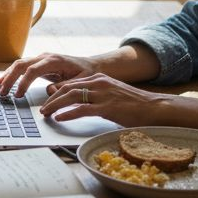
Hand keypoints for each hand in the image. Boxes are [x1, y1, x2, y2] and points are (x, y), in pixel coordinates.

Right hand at [0, 52, 98, 97]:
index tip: (18, 95)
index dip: (23, 83)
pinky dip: (11, 73)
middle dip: (10, 79)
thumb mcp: (80, 82)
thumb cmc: (87, 74)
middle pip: (21, 65)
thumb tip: (49, 91)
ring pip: (19, 64)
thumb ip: (65, 86)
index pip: (32, 70)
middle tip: (2, 93)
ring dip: (8, 76)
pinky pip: (22, 67)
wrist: (92, 66)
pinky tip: (2, 80)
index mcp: (54, 61)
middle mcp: (45, 57)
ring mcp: (41, 59)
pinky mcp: (39, 63)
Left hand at [40, 73, 164, 126]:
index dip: (56, 92)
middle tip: (42, 109)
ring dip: (55, 105)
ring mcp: (103, 94)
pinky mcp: (108, 107)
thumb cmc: (134, 105)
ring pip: (71, 96)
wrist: (155, 107)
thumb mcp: (111, 96)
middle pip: (67, 88)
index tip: (47, 100)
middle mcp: (99, 83)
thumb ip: (95, 97)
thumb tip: (78, 105)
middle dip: (52, 99)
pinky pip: (82, 109)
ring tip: (46, 113)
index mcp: (99, 79)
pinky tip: (60, 118)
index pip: (71, 83)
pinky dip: (68, 113)